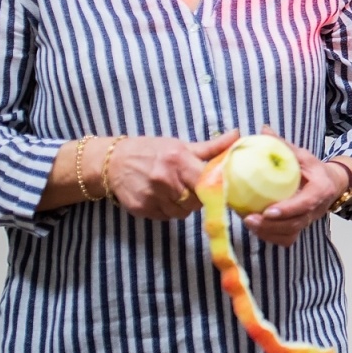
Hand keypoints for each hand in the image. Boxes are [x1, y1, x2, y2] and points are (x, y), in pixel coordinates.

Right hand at [107, 130, 239, 220]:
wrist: (113, 162)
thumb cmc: (152, 151)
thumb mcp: (181, 145)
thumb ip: (212, 147)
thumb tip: (238, 135)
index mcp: (178, 161)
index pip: (207, 183)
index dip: (212, 187)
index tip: (213, 187)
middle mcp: (165, 179)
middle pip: (196, 202)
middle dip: (197, 197)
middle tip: (190, 187)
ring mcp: (152, 196)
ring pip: (182, 213)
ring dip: (183, 206)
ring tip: (175, 191)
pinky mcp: (142, 209)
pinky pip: (166, 217)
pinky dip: (168, 211)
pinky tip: (161, 198)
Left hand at [241, 127, 344, 246]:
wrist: (333, 184)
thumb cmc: (315, 169)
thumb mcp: (303, 155)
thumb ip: (284, 146)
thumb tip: (263, 130)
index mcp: (320, 190)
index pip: (305, 203)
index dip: (287, 209)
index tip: (268, 211)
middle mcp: (316, 209)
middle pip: (295, 223)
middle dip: (271, 225)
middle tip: (249, 219)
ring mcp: (308, 221)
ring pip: (289, 234)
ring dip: (268, 232)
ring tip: (248, 223)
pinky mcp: (300, 227)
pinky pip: (286, 239)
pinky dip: (270, 237)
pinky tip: (255, 229)